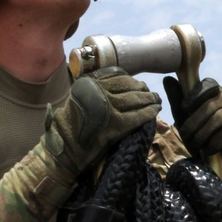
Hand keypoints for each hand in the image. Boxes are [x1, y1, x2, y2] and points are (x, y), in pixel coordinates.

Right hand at [45, 67, 160, 177]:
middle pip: (128, 87)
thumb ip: (97, 89)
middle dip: (143, 90)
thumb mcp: (80, 97)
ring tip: (156, 100)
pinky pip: (138, 116)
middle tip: (151, 93)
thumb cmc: (71, 124)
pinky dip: (149, 112)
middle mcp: (99, 91)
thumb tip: (124, 84)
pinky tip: (155, 111)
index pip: (117, 76)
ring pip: (135, 100)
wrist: (64, 146)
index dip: (131, 81)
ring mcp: (108, 107)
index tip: (139, 84)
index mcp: (90, 82)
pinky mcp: (116, 124)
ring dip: (149, 99)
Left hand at [164, 76, 221, 182]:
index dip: (196, 95)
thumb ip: (178, 100)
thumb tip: (168, 79)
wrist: (221, 161)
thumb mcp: (186, 119)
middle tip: (186, 136)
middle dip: (194, 123)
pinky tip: (209, 150)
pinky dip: (214, 143)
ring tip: (197, 145)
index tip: (184, 108)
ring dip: (203, 134)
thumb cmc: (203, 136)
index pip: (209, 85)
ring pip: (218, 119)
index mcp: (217, 93)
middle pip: (211, 105)